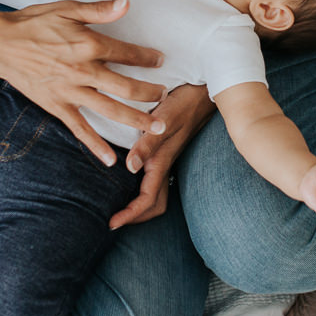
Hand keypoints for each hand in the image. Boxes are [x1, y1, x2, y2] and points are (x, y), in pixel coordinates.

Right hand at [0, 0, 166, 165]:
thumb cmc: (32, 23)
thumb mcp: (66, 9)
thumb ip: (99, 10)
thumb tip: (127, 3)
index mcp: (87, 45)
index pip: (127, 54)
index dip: (147, 58)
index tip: (160, 61)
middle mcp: (82, 71)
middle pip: (125, 87)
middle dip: (149, 94)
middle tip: (166, 97)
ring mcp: (69, 92)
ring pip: (109, 110)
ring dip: (134, 121)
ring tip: (155, 129)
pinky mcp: (56, 106)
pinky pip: (79, 129)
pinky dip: (95, 145)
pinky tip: (111, 159)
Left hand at [110, 83, 215, 228]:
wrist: (203, 91)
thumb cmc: (183, 104)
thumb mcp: (163, 122)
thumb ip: (146, 145)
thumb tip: (130, 167)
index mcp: (162, 162)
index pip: (147, 200)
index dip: (130, 215)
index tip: (112, 224)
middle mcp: (165, 165)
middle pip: (154, 204)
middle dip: (136, 217)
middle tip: (114, 221)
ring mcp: (167, 159)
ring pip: (156, 193)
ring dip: (139, 206)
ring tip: (119, 207)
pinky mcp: (167, 151)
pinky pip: (155, 179)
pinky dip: (142, 189)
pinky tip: (129, 180)